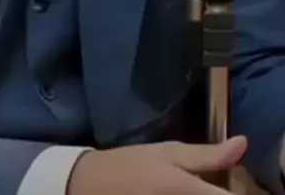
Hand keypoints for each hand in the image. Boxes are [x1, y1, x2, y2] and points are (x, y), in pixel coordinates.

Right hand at [67, 135, 246, 194]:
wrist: (89, 186)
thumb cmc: (132, 164)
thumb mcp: (168, 153)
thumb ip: (208, 155)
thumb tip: (244, 143)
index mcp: (184, 187)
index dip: (238, 194)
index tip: (240, 188)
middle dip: (216, 193)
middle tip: (208, 183)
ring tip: (195, 186)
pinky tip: (184, 193)